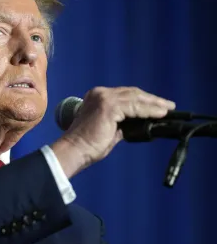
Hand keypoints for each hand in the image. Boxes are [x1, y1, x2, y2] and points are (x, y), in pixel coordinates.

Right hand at [51, 87, 175, 177]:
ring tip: (168, 109)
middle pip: (132, 93)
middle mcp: (99, 93)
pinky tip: (160, 114)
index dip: (142, 99)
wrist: (75, 150)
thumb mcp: (108, 129)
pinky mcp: (109, 106)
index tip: (158, 105)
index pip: (125, 94)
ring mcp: (104, 98)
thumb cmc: (88, 144)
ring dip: (154, 104)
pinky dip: (149, 110)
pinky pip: (135, 107)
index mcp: (97, 97)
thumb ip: (122, 123)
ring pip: (135, 98)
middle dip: (151, 99)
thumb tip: (140, 123)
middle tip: (168, 105)